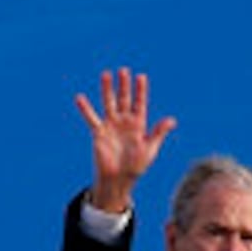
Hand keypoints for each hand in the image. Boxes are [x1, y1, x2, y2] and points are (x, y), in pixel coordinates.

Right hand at [74, 68, 172, 219]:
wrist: (118, 180)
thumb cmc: (136, 167)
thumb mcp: (150, 149)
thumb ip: (158, 133)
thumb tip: (172, 120)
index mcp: (138, 125)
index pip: (140, 103)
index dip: (140, 91)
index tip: (141, 77)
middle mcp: (124, 122)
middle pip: (124, 99)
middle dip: (124, 85)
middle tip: (124, 70)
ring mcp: (111, 126)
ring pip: (109, 103)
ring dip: (107, 89)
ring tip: (106, 74)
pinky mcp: (99, 133)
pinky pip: (91, 118)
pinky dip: (85, 108)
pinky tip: (79, 97)